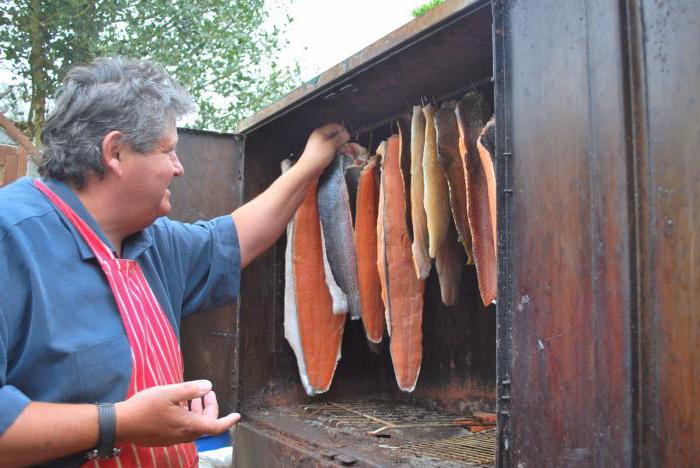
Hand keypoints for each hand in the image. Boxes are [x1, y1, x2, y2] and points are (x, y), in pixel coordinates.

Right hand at [115, 380, 240, 446]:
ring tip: (194, 396)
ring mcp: (173, 438)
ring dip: (198, 411)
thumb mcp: (170, 392)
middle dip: (210, 407)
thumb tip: (208, 386)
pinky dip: (187, 416)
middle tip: (207, 392)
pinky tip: (179, 404)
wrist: (120, 424)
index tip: (237, 415)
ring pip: (194, 426)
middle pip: (205, 424)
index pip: (216, 426)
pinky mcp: (164, 438)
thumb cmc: (144, 407)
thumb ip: (191, 389)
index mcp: (189, 426)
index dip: (228, 420)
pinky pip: (183, 428)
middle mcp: (183, 435)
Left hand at [297, 123, 349, 175]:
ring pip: (332, 142)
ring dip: (338, 146)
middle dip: (341, 139)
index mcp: (320, 132)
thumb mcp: (331, 145)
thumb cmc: (319, 156)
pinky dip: (334, 150)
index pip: (334, 126)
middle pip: (333, 134)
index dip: (343, 131)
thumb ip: (339, 138)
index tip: (348, 138)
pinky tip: (337, 155)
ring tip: (342, 151)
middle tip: (345, 146)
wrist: (308, 168)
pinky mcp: (319, 152)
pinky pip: (329, 148)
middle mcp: (319, 137)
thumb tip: (346, 134)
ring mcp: (319, 144)